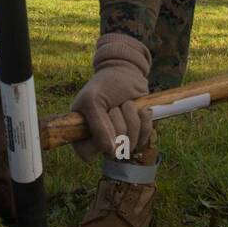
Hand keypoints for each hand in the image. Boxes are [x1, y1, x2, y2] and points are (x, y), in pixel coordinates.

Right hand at [70, 33, 152, 162]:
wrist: (124, 73)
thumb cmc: (104, 85)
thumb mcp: (92, 100)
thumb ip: (98, 126)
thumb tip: (110, 150)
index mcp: (82, 135)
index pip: (88, 154)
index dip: (97, 140)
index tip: (100, 118)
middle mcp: (101, 141)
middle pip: (114, 147)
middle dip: (117, 121)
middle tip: (112, 106)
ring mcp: (120, 140)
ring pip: (131, 142)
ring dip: (130, 116)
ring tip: (123, 104)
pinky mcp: (137, 135)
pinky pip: (145, 136)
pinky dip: (144, 118)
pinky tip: (138, 108)